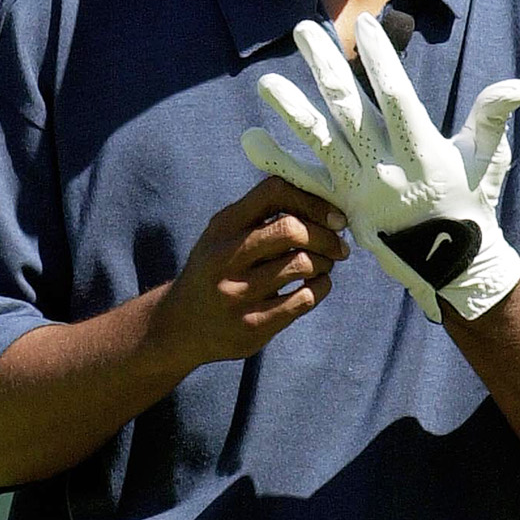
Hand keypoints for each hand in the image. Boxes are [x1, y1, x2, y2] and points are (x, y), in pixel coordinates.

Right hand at [158, 176, 348, 367]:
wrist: (180, 326)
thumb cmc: (216, 271)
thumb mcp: (224, 235)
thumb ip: (262, 217)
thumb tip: (325, 206)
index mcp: (223, 225)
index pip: (274, 193)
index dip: (312, 201)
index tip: (333, 217)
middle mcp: (225, 256)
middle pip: (291, 230)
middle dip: (326, 237)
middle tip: (338, 246)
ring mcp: (237, 293)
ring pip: (303, 265)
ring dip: (325, 263)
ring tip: (325, 265)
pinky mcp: (252, 325)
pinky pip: (304, 299)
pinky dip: (321, 288)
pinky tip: (316, 286)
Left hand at [241, 15, 519, 321]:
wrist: (451, 265)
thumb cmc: (473, 201)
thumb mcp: (488, 158)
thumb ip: (493, 118)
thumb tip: (518, 86)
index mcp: (422, 151)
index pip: (397, 98)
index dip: (380, 60)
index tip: (363, 25)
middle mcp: (386, 168)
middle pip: (350, 110)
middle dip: (325, 68)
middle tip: (303, 29)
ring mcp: (359, 189)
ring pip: (320, 143)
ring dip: (290, 111)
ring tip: (264, 83)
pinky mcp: (341, 207)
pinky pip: (303, 183)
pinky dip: (276, 162)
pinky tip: (248, 140)